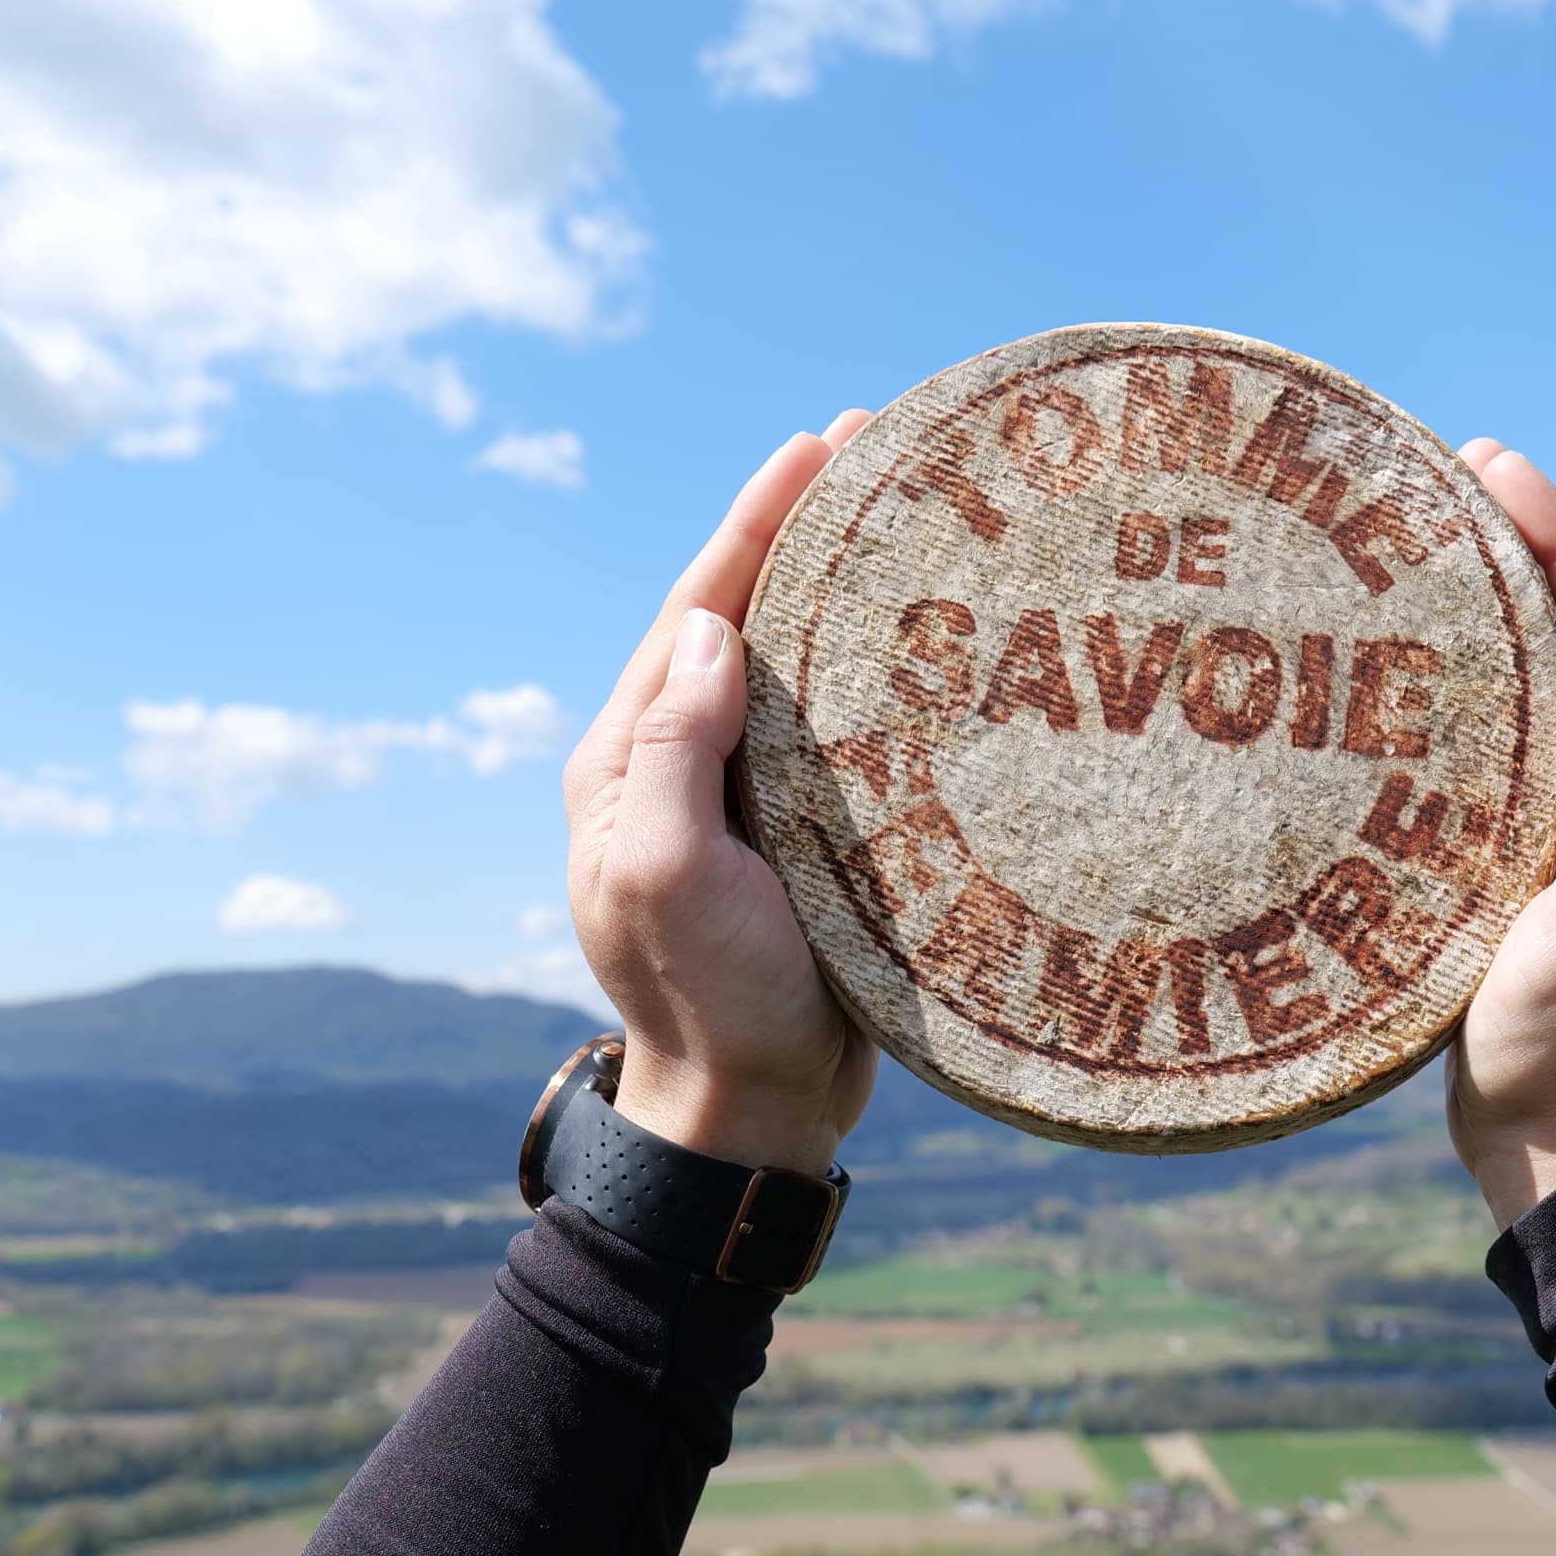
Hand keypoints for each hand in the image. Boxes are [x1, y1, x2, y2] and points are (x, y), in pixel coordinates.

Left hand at [564, 412, 879, 1176]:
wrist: (750, 1115)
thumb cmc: (708, 1005)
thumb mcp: (671, 882)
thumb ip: (674, 758)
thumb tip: (706, 631)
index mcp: (626, 763)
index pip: (696, 609)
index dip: (757, 521)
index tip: (819, 444)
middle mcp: (676, 764)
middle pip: (744, 613)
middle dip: (805, 525)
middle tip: (880, 440)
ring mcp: (735, 798)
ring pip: (792, 659)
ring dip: (844, 580)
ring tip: (910, 507)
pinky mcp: (793, 833)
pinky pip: (831, 721)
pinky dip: (874, 659)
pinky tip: (929, 629)